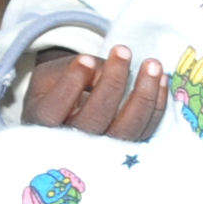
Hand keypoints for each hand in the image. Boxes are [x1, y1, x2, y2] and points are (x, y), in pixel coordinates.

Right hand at [26, 45, 166, 140]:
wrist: (69, 110)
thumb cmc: (56, 88)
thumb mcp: (51, 75)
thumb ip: (70, 71)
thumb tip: (105, 71)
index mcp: (42, 124)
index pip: (55, 110)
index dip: (71, 85)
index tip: (85, 59)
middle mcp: (70, 145)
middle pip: (94, 120)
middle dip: (113, 83)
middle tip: (123, 51)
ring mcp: (102, 152)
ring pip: (126, 129)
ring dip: (144, 95)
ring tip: (152, 64)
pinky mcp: (128, 150)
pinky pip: (146, 130)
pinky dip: (157, 105)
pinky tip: (160, 79)